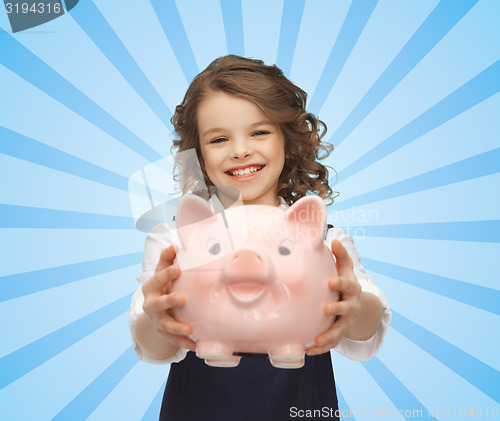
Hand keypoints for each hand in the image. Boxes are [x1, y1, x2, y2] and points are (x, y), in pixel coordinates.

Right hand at [141, 244, 195, 350]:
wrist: (154, 311)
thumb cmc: (163, 285)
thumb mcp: (163, 272)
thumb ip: (167, 259)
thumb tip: (175, 245)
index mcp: (151, 287)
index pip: (157, 279)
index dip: (166, 274)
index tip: (178, 268)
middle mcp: (151, 305)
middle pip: (158, 304)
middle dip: (169, 300)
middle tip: (182, 298)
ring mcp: (157, 321)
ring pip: (165, 326)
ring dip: (177, 328)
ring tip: (189, 329)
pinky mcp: (164, 334)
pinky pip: (175, 341)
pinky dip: (185, 343)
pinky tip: (196, 345)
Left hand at [306, 239, 361, 355]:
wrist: (354, 303)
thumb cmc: (344, 281)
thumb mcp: (345, 267)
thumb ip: (340, 255)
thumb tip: (333, 240)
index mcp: (352, 289)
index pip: (348, 285)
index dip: (340, 284)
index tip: (331, 282)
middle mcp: (351, 306)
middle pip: (346, 309)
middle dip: (337, 310)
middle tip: (325, 309)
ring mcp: (346, 321)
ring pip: (339, 330)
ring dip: (329, 336)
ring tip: (317, 340)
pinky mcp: (339, 333)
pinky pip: (332, 343)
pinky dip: (321, 348)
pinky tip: (308, 350)